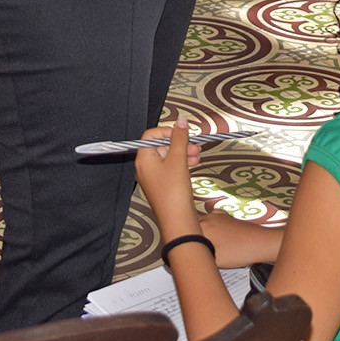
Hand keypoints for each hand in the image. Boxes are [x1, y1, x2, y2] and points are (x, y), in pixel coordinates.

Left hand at [135, 119, 202, 236]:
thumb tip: (180, 121)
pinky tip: (192, 164)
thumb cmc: (173, 192)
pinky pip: (171, 167)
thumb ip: (180, 138)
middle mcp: (145, 167)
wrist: (177, 219)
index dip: (167, 131)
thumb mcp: (178, 159)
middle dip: (179, 143)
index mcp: (143, 159)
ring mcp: (153, 177)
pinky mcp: (162, 184)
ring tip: (196, 155)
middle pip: (161, 145)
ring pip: (168, 156)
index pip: (151, 135)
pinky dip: (182, 163)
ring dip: (183, 152)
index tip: (181, 132)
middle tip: (193, 144)